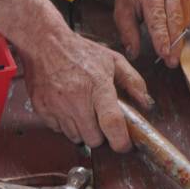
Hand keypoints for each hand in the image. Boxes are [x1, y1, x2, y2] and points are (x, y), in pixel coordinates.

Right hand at [0, 0, 151, 151]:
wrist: (45, 44)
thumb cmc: (80, 52)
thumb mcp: (112, 60)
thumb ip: (133, 81)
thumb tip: (146, 102)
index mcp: (98, 85)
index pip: (112, 122)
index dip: (121, 140)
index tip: (125, 144)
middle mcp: (77, 99)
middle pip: (94, 138)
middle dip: (101, 135)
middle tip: (100, 119)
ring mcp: (58, 106)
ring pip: (76, 137)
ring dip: (83, 130)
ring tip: (83, 109)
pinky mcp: (43, 110)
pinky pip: (59, 131)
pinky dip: (66, 125)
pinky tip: (68, 107)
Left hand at [114, 0, 189, 66]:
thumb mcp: (122, 13)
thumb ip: (128, 33)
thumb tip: (133, 54)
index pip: (157, 18)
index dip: (161, 37)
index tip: (164, 53)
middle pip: (175, 21)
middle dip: (174, 44)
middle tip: (171, 62)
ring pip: (184, 21)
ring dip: (176, 36)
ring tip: (165, 41)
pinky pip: (189, 17)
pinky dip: (181, 27)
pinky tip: (171, 25)